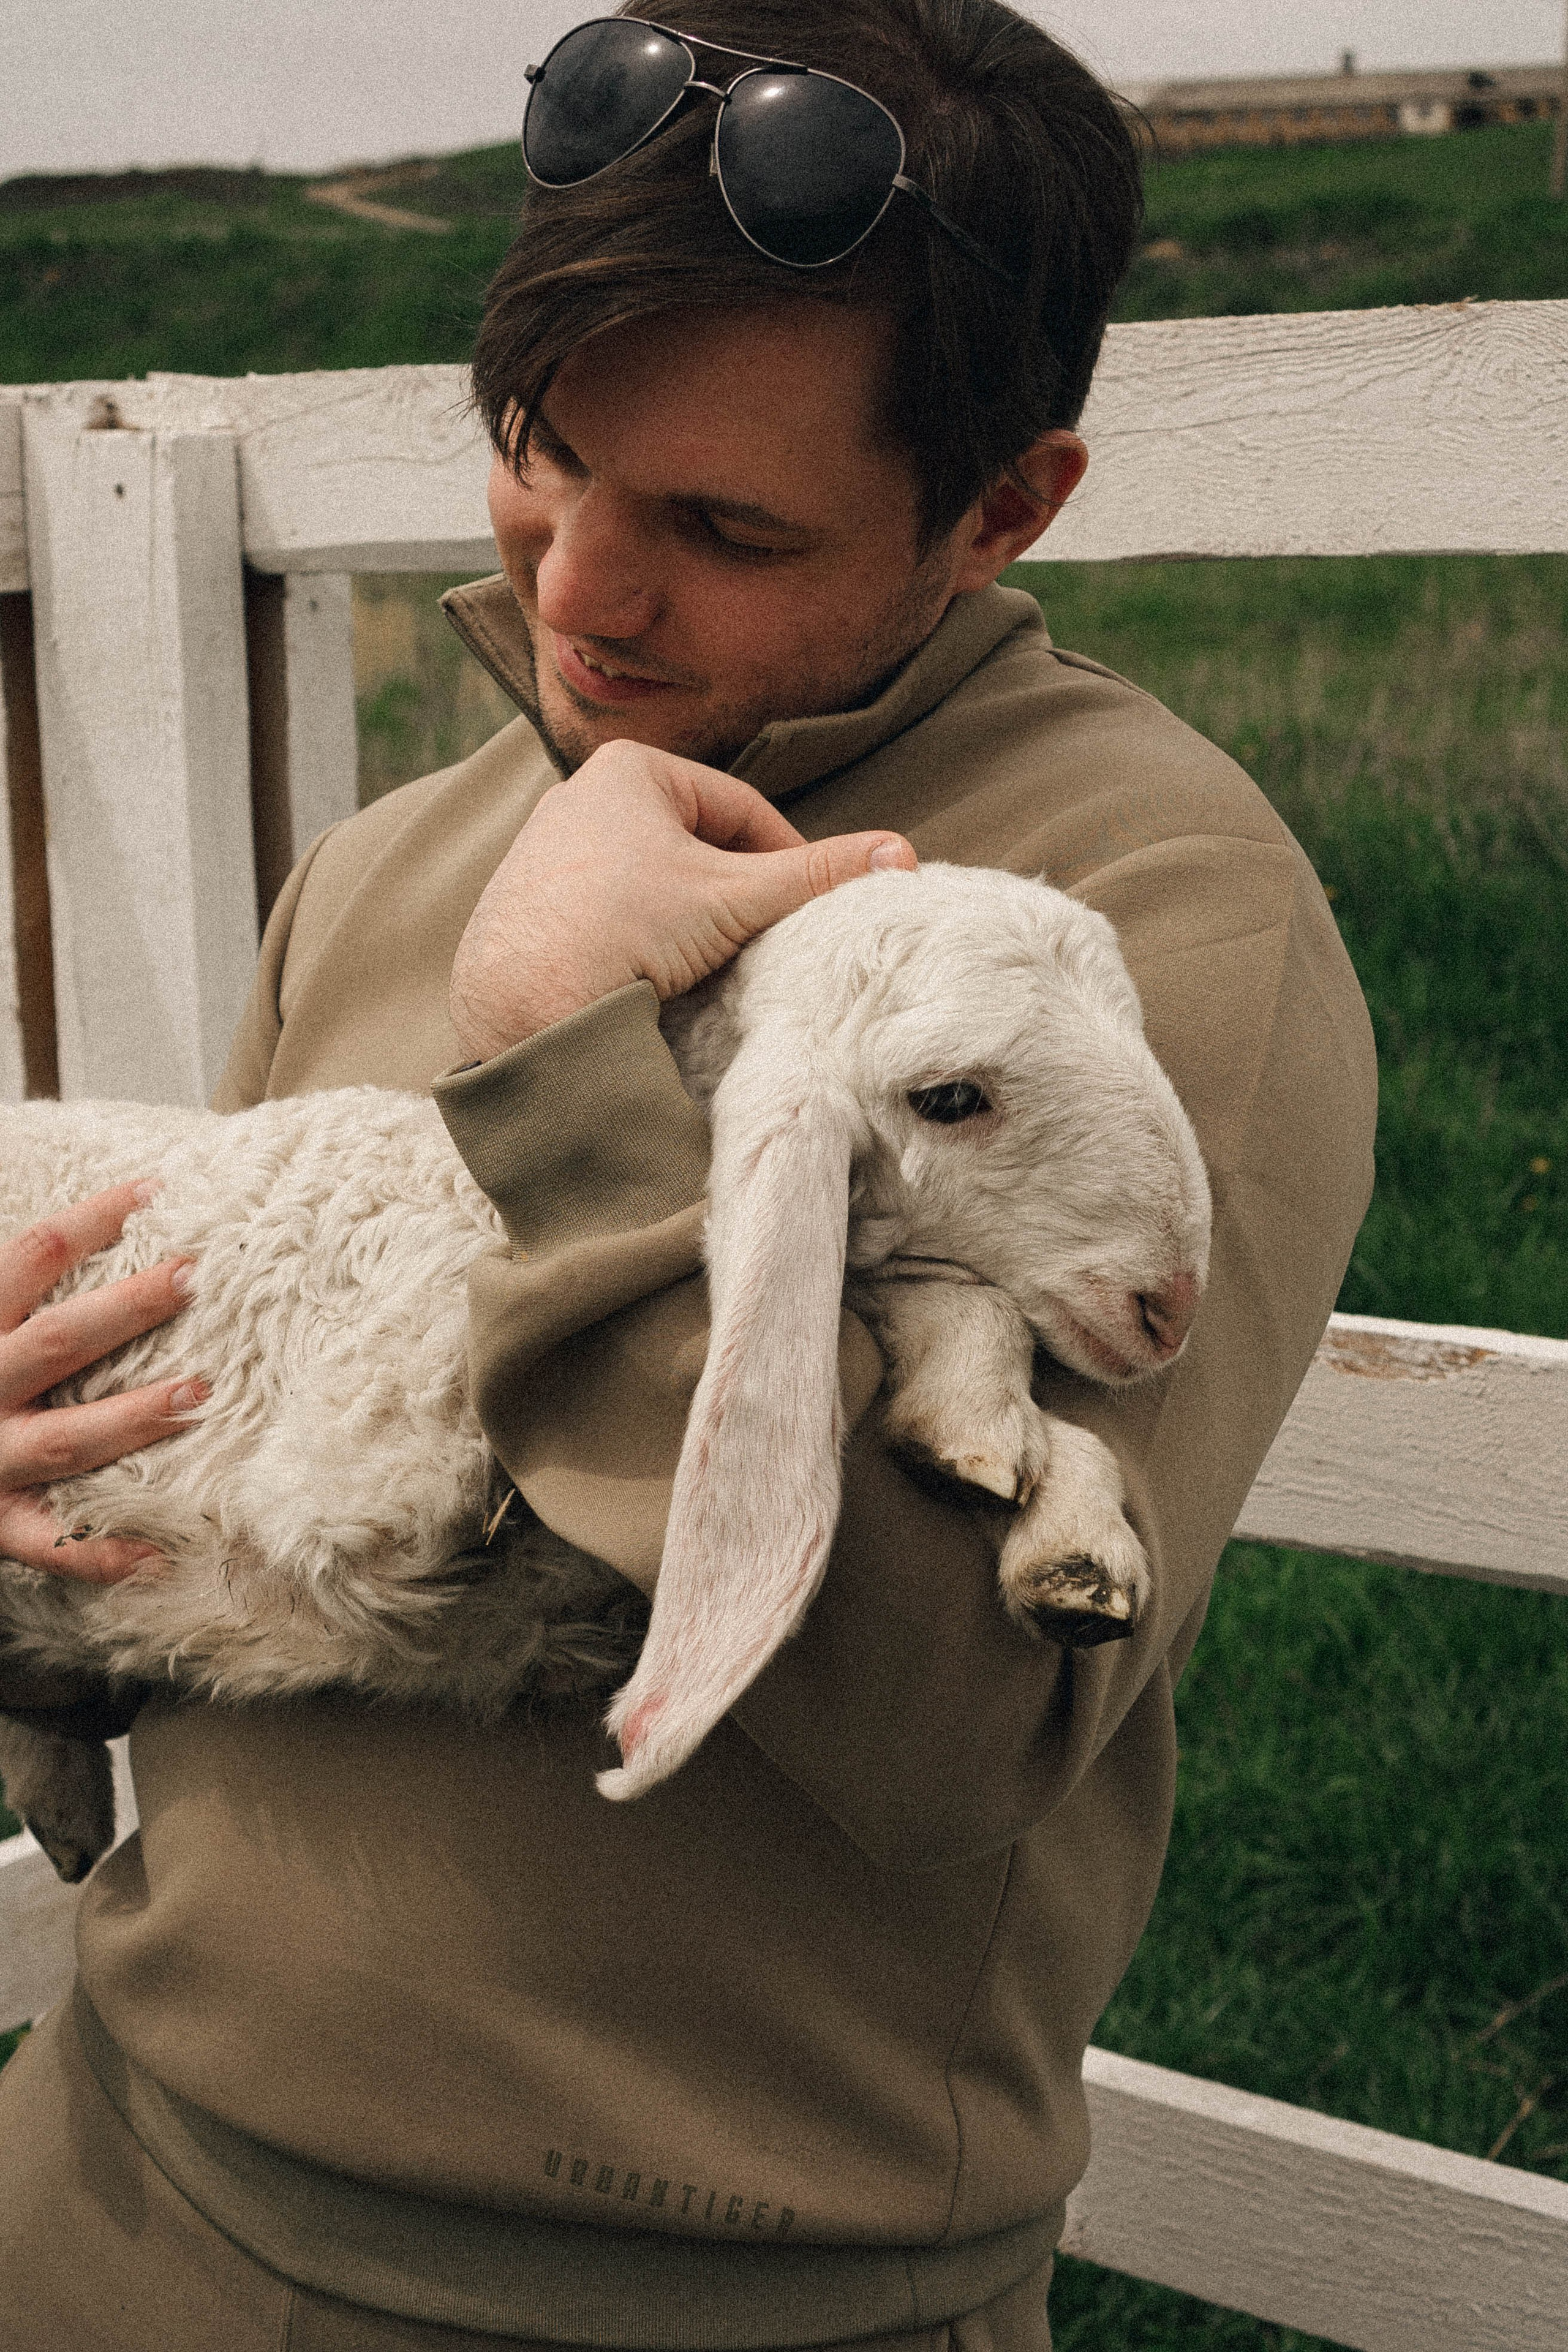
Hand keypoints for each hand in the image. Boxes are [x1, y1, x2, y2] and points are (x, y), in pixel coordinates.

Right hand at [0, 1184, 203, 1585]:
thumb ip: (28, 1292)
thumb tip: (116, 1220)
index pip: (31, 1255)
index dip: (91, 1219)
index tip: (156, 1191)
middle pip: (58, 1340)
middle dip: (127, 1308)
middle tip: (193, 1275)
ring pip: (67, 1438)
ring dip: (134, 1416)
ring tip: (200, 1395)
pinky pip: (52, 1542)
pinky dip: (102, 1550)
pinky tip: (161, 1552)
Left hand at [450, 739, 916, 1060]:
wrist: (523, 1009)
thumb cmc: (622, 931)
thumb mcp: (735, 897)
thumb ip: (818, 875)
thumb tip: (902, 855)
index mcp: (629, 767)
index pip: (742, 809)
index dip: (788, 861)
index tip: (811, 910)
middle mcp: (578, 796)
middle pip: (697, 846)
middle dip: (735, 894)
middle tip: (763, 944)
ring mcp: (546, 852)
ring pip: (655, 884)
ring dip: (691, 921)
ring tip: (709, 969)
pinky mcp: (526, 905)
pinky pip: (610, 913)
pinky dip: (641, 941)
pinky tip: (653, 980)